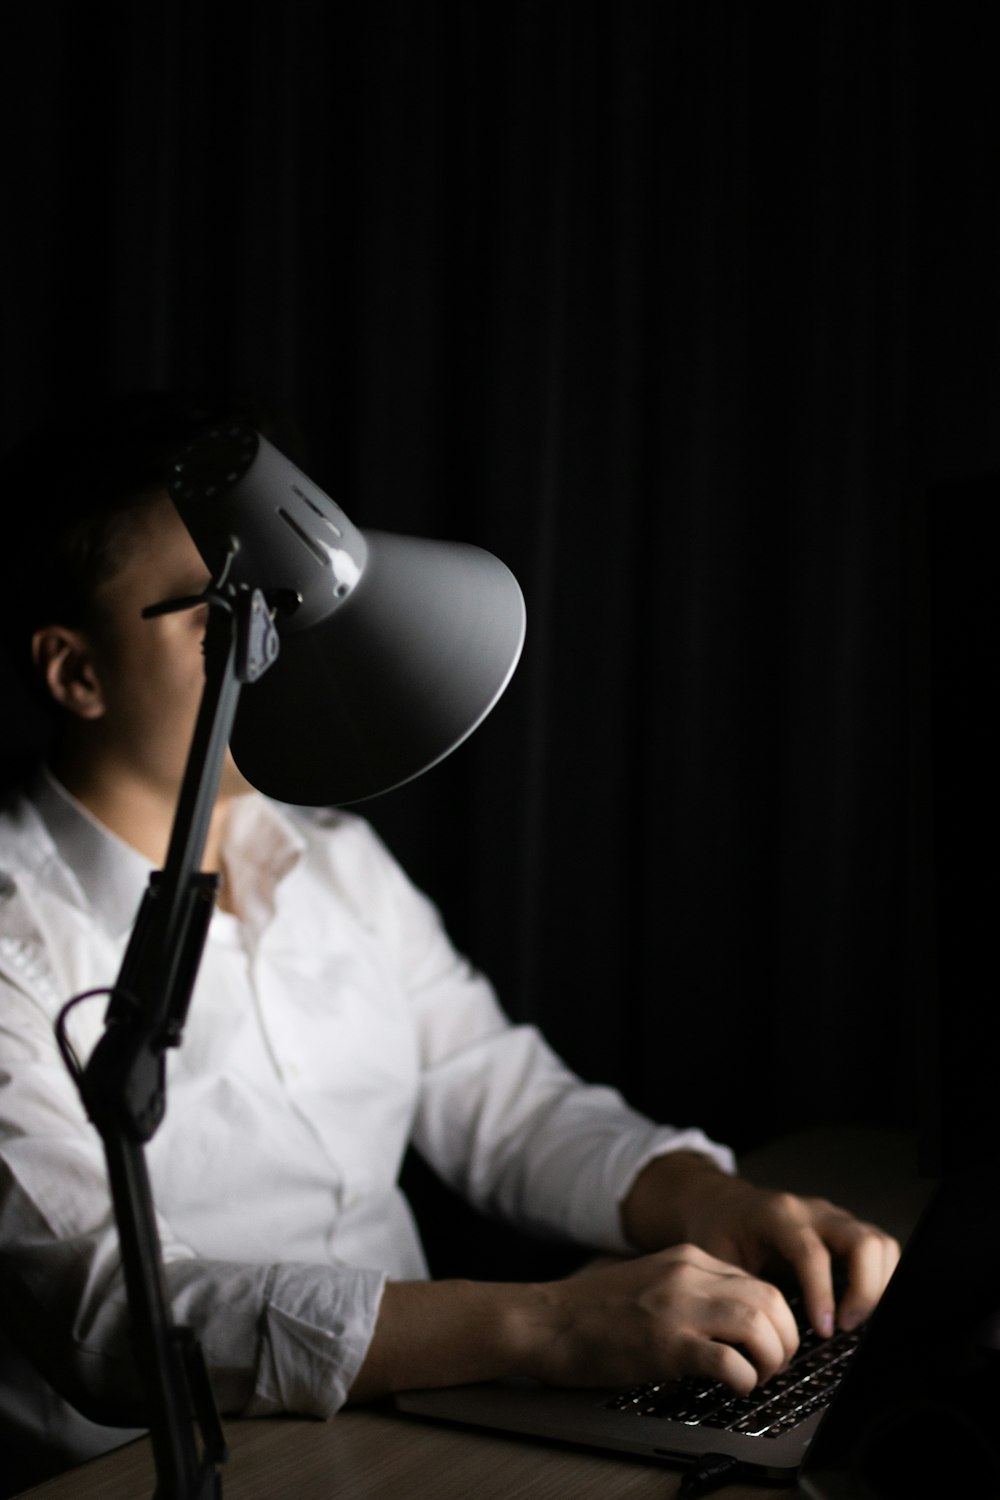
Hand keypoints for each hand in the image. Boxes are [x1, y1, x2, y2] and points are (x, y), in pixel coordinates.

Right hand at [528, 1245, 799, 1394]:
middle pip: (770, 1299)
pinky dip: (743, 1379)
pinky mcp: (666, 1344)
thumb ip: (691, 1291)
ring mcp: (677, 1307)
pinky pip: (728, 1362)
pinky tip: (733, 1387)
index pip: (758, 1281)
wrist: (545, 1320)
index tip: (771, 1344)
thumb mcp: (652, 1282)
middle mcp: (689, 1274)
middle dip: (785, 1339)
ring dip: (770, 1359)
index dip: (776, 1319)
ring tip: (757, 1378)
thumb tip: (732, 1323)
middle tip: (773, 1365)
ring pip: (759, 1324)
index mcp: (687, 1257)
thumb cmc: (591, 1311)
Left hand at [622, 1154, 899, 1339]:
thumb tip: (758, 1337)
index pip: (812, 1252)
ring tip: (853, 1320)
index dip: (821, 1293)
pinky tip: (862, 1306)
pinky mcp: (846, 1230)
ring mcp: (834, 1218)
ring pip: (879, 1243)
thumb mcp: (715, 1258)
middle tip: (844, 1326)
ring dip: (878, 1285)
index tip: (824, 1331)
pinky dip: (882, 1278)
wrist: (722, 1204)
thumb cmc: (717, 1233)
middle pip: (861, 1241)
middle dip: (864, 1289)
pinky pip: (880, 1249)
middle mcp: (812, 1211)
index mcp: (777, 1215)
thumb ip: (737, 1291)